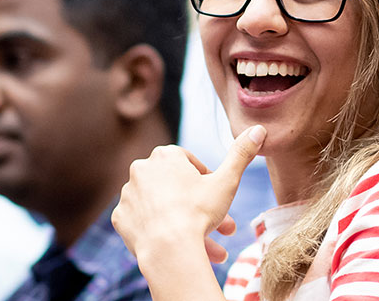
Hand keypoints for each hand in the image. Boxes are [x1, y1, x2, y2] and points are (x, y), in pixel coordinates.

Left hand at [114, 125, 266, 263]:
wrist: (168, 248)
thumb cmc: (198, 212)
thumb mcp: (227, 181)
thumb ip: (241, 154)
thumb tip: (259, 129)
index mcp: (165, 155)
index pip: (189, 164)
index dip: (207, 181)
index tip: (217, 197)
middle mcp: (141, 169)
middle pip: (176, 188)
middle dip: (199, 207)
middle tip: (219, 226)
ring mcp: (128, 194)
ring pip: (162, 207)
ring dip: (181, 222)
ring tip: (206, 247)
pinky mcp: (120, 217)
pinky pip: (143, 221)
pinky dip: (158, 230)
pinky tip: (175, 245)